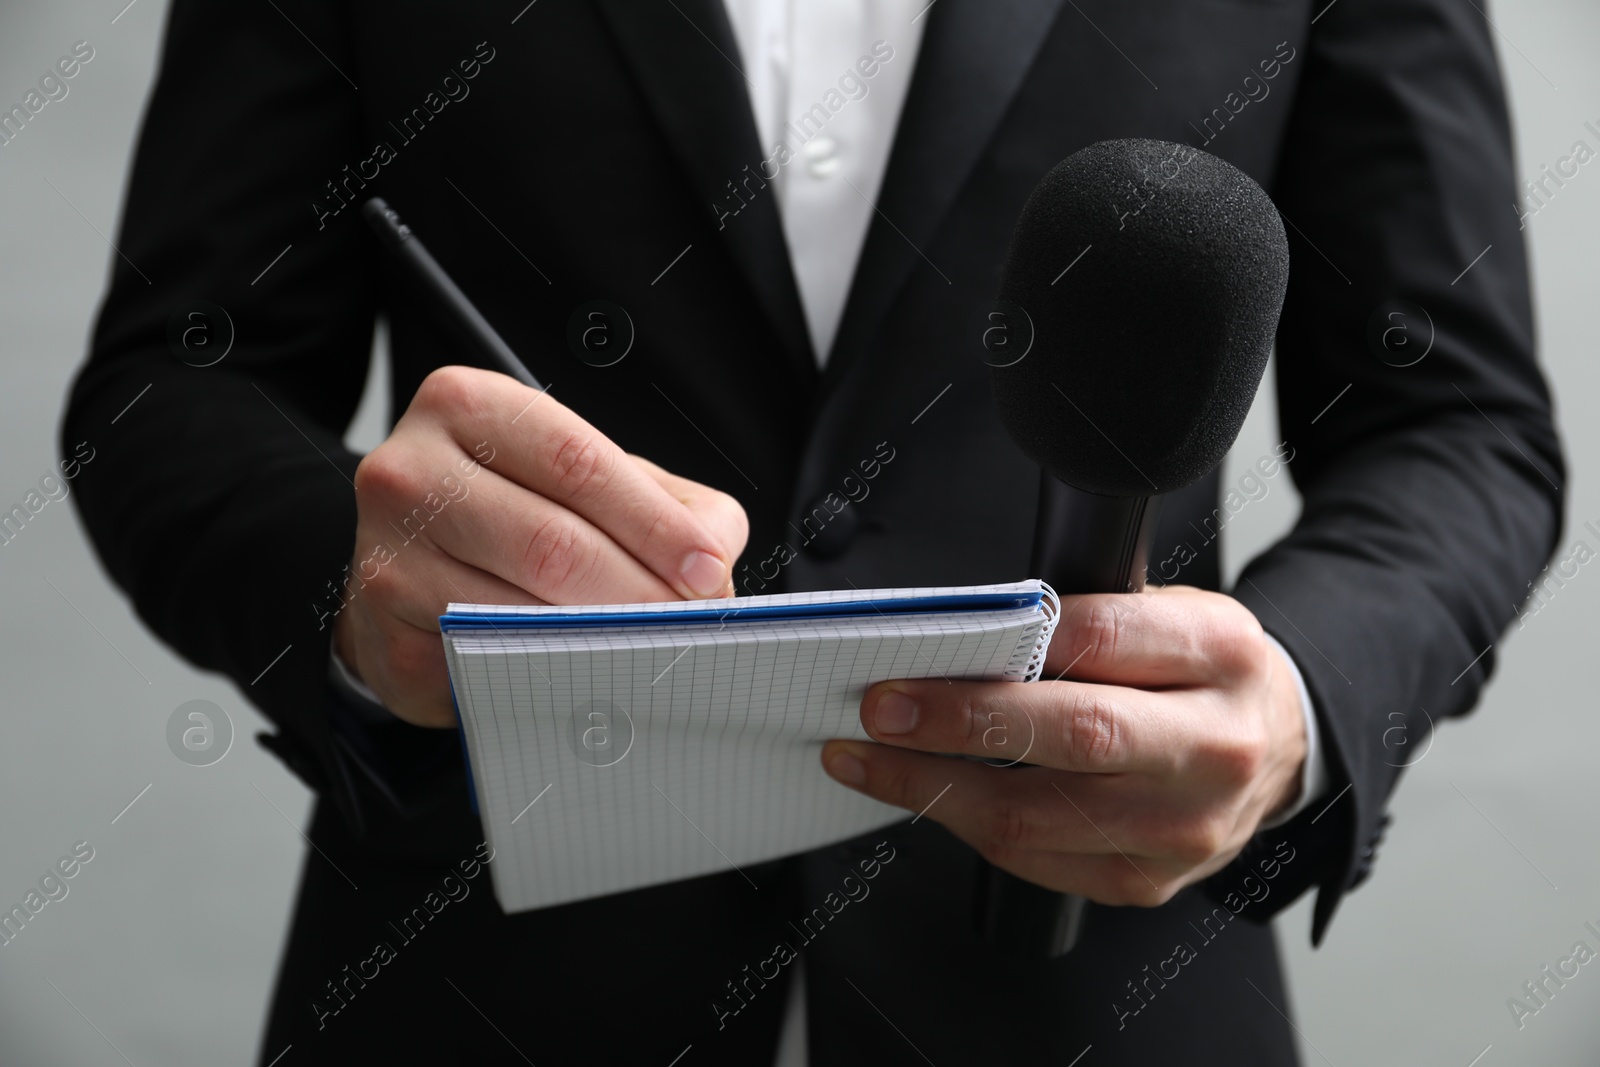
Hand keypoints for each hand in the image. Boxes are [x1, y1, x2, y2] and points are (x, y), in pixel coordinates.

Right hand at [334, 366, 748, 727]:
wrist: (409, 574)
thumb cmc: (518, 513)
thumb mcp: (593, 480)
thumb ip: (668, 503)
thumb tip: (714, 561)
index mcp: (469, 406)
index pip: (580, 462)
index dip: (655, 524)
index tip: (708, 571)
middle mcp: (409, 471)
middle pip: (552, 544)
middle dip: (639, 593)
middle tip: (690, 626)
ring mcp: (385, 556)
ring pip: (519, 612)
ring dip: (600, 643)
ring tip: (651, 653)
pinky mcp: (383, 636)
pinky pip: (485, 665)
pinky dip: (548, 677)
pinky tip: (584, 679)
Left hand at [820, 585, 1306, 905]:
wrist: (1275, 751)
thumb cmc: (1201, 674)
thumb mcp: (1169, 614)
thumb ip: (1089, 622)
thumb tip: (966, 638)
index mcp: (1222, 656)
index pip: (1106, 638)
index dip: (1014, 640)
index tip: (932, 645)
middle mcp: (1213, 746)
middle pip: (1076, 735)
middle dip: (960, 721)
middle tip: (882, 708)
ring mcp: (1184, 827)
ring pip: (1037, 814)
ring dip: (934, 786)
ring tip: (867, 758)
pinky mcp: (1146, 882)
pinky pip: (1034, 859)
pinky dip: (964, 824)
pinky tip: (922, 794)